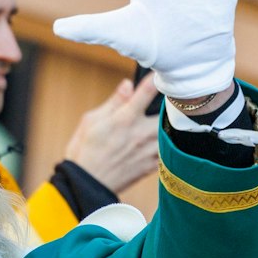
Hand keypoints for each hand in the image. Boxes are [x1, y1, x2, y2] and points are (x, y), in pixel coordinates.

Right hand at [62, 77, 161, 192]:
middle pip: (168, 112)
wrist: (86, 185)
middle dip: (171, 104)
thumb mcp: (90, 121)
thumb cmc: (84, 151)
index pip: (147, 92)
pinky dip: (169, 144)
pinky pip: (168, 151)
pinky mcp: (151, 165)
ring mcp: (148, 150)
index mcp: (124, 119)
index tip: (161, 72)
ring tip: (173, 118)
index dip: (156, 78)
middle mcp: (140, 133)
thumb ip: (113, 102)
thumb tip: (128, 84)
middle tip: (172, 98)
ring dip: (171, 124)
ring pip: (171, 132)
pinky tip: (164, 139)